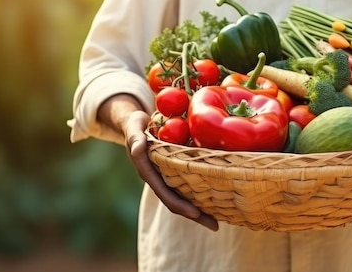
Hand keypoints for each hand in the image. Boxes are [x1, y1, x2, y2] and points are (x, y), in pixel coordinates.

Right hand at [124, 111, 218, 230]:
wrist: (136, 126)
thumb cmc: (136, 125)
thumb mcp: (134, 128)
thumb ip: (135, 138)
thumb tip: (138, 150)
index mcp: (148, 172)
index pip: (164, 192)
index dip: (179, 204)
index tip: (195, 213)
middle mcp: (157, 179)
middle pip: (175, 202)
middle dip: (195, 215)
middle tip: (215, 226)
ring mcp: (165, 179)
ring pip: (183, 199)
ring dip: (200, 212)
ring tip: (218, 222)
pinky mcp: (173, 175)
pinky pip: (187, 189)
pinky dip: (200, 198)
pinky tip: (217, 202)